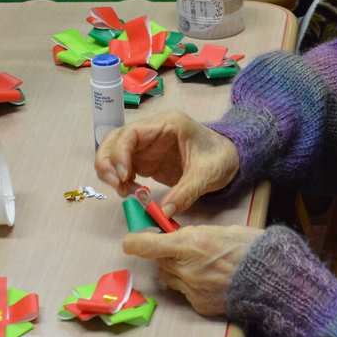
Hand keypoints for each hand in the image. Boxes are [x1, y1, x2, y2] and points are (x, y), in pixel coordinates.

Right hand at [94, 111, 239, 216]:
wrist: (229, 159)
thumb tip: (164, 212)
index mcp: (167, 124)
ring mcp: (147, 146)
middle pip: (115, 139)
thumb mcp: (207, 175)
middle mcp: (152, 131)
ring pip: (114, 152)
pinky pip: (123, 167)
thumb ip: (186, 192)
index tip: (123, 177)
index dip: (120, 154)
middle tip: (117, 186)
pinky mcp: (146, 160)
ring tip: (124, 191)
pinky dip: (120, 179)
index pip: (131, 133)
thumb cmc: (220, 158)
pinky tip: (130, 192)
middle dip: (108, 162)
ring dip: (110, 171)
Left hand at [124, 225, 264, 315]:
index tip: (133, 241)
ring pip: (170, 280)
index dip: (135, 242)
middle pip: (158, 263)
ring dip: (178, 273)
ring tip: (203, 267)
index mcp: (189, 244)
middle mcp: (185, 269)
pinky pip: (186, 294)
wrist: (270, 277)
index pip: (145, 246)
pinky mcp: (199, 305)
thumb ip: (192, 236)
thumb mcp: (218, 230)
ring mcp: (191, 290)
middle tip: (185, 251)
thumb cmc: (249, 247)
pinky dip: (194, 287)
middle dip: (166, 257)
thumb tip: (175, 238)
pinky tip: (213, 282)